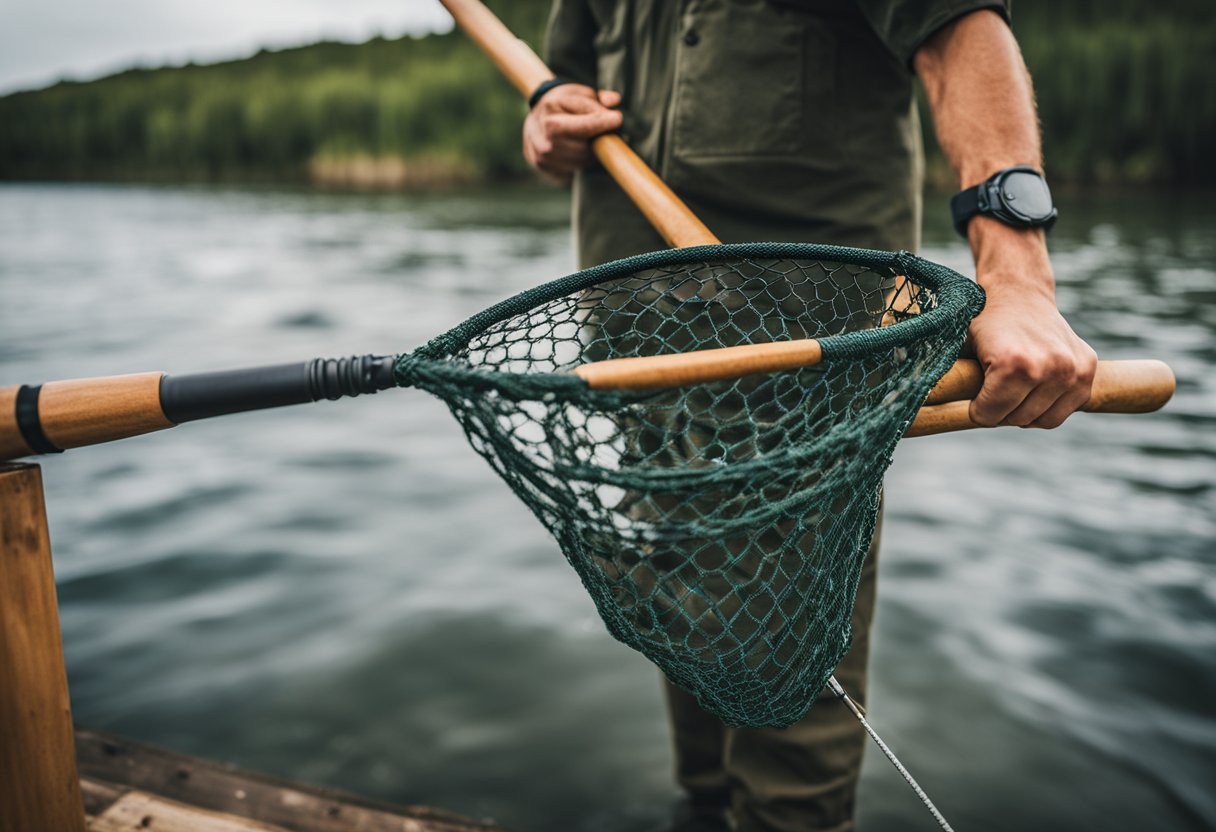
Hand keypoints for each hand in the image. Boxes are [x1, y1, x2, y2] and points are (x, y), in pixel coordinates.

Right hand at [522, 84, 621, 182]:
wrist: (536, 119)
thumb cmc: (562, 104)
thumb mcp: (579, 93)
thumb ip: (598, 97)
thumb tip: (614, 101)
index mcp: (550, 109)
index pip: (584, 122)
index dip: (604, 123)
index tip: (618, 119)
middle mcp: (542, 133)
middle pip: (583, 146)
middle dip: (598, 141)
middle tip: (606, 133)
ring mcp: (540, 153)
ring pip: (579, 162)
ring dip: (591, 155)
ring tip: (591, 142)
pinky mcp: (542, 167)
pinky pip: (571, 172)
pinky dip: (580, 164)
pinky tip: (579, 152)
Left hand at [966, 224, 1097, 428]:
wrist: (1019, 293)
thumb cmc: (983, 322)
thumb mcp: (958, 348)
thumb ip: (947, 380)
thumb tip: (916, 409)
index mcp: (1014, 364)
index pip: (988, 416)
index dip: (976, 409)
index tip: (974, 394)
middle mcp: (1049, 368)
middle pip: (1015, 419)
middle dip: (999, 410)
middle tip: (993, 388)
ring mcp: (1072, 370)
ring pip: (1041, 420)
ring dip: (1023, 411)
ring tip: (1012, 388)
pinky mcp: (1087, 370)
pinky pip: (1063, 412)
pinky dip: (1046, 408)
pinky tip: (1033, 388)